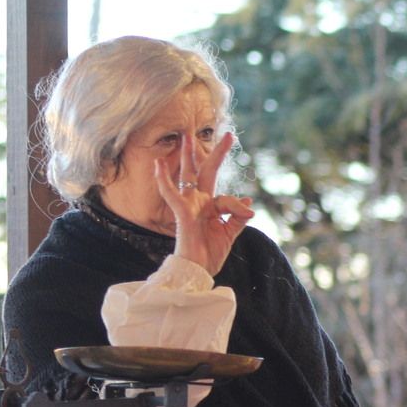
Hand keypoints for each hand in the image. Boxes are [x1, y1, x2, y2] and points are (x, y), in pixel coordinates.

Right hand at [156, 131, 254, 276]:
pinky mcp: (182, 213)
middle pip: (206, 172)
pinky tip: (157, 164)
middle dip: (216, 154)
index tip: (249, 210)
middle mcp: (198, 202)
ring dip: (187, 156)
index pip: (226, 196)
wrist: (198, 271)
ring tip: (186, 135)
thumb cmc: (209, 254)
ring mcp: (189, 206)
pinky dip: (164, 180)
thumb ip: (237, 217)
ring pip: (188, 175)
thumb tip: (248, 200)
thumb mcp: (229, 234)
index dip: (239, 203)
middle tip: (229, 135)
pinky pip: (171, 193)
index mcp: (210, 208)